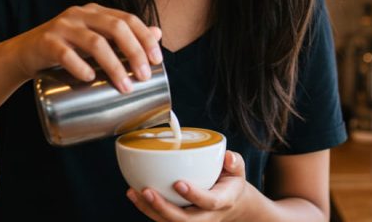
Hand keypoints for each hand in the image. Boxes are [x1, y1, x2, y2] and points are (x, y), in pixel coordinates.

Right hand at [9, 3, 162, 91]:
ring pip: (94, 42)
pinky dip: (79, 66)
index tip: (157, 60)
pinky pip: (64, 53)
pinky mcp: (45, 42)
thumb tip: (157, 33)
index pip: (127, 18)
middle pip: (115, 28)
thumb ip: (122, 37)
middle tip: (144, 76)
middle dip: (134, 52)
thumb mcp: (95, 40)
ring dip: (113, 65)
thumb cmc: (65, 48)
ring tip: (124, 86)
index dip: (145, 38)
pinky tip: (89, 78)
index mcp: (95, 12)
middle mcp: (80, 14)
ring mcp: (62, 27)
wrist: (24, 53)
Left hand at [127, 151, 249, 221]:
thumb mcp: (238, 171)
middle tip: (147, 191)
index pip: (209, 202)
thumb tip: (227, 157)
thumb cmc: (230, 184)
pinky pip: (161, 220)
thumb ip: (234, 162)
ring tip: (133, 192)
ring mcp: (192, 221)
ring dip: (149, 209)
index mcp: (221, 202)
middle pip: (184, 220)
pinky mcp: (179, 221)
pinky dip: (146, 209)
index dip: (194, 195)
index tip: (178, 183)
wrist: (230, 205)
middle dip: (163, 208)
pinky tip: (133, 194)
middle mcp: (205, 217)